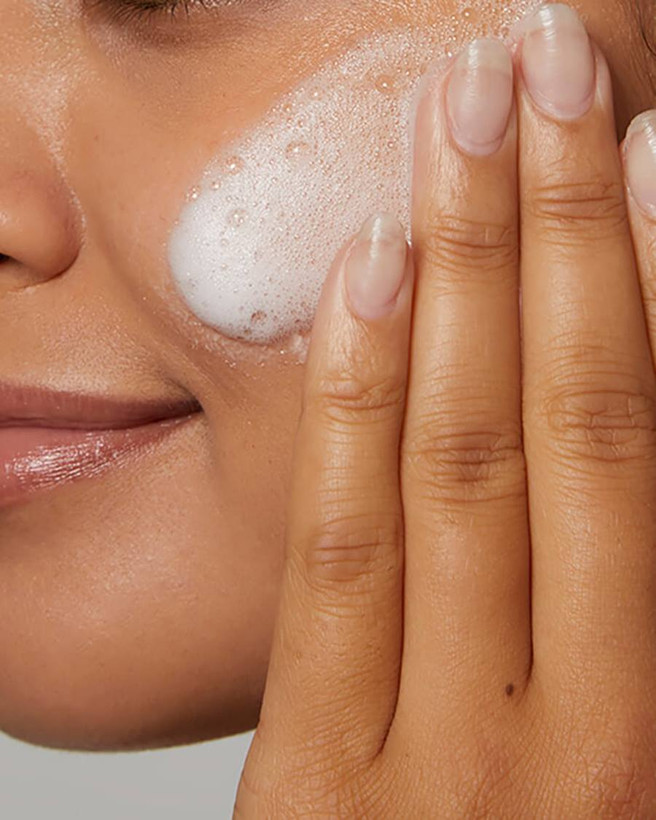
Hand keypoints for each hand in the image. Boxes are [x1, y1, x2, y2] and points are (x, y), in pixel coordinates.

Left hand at [234, 4, 655, 815]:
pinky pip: (336, 557)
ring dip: (455, 272)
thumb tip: (608, 419)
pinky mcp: (314, 784)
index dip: (635, 264)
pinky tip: (364, 276)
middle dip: (553, 223)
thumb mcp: (620, 751)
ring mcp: (434, 755)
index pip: (645, 434)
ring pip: (454, 463)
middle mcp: (576, 729)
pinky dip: (352, 404)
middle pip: (566, 415)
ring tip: (456, 126)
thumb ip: (617, 600)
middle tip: (539, 67)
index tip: (621, 135)